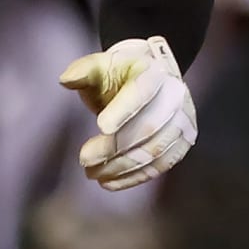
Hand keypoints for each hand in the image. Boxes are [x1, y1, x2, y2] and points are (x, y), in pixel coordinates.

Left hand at [57, 35, 197, 191]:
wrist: (152, 81)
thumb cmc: (120, 75)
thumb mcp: (101, 66)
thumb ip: (83, 71)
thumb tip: (65, 80)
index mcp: (153, 72)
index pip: (140, 92)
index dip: (123, 110)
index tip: (101, 127)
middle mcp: (174, 96)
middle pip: (147, 128)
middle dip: (113, 148)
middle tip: (84, 160)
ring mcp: (182, 121)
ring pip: (154, 151)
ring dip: (121, 167)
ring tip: (92, 173)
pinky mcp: (182, 142)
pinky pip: (160, 165)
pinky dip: (134, 177)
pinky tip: (109, 182)